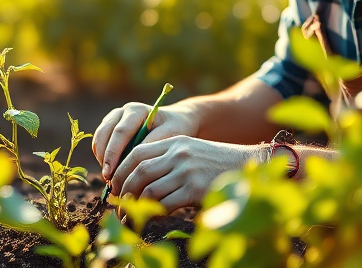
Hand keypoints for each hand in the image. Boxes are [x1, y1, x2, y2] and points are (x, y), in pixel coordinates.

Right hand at [92, 102, 199, 181]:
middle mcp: (122, 112)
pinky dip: (102, 157)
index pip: (120, 132)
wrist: (173, 121)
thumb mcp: (170, 134)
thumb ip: (153, 143)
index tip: (112, 173)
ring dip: (101, 158)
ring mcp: (114, 118)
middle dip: (105, 157)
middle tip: (108, 179)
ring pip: (99, 138)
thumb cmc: (174, 128)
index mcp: (137, 110)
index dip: (113, 153)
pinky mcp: (109, 127)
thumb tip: (134, 158)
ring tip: (109, 178)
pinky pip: (99, 142)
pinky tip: (111, 171)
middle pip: (105, 134)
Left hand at [109, 135, 259, 213]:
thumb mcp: (190, 150)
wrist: (247, 166)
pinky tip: (154, 219)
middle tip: (118, 206)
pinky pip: (165, 204)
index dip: (121, 170)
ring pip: (149, 190)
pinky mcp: (195, 189)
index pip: (137, 153)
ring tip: (130, 217)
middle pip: (139, 172)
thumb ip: (167, 157)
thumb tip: (136, 178)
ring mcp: (187, 171)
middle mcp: (178, 153)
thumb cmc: (216, 163)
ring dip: (135, 207)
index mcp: (174, 141)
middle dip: (124, 191)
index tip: (115, 186)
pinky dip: (155, 214)